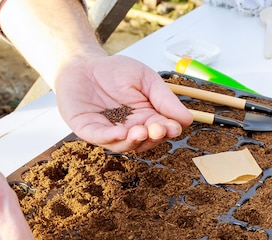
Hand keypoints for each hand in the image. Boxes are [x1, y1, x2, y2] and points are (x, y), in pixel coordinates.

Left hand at [54, 54, 192, 152]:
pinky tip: (121, 132)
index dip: (168, 130)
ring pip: (124, 144)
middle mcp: (129, 129)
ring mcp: (108, 132)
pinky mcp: (88, 129)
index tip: (174, 127)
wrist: (84, 62)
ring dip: (133, 140)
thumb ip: (164, 98)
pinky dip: (111, 137)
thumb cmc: (115, 71)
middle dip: (152, 137)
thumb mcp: (146, 79)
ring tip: (141, 131)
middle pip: (144, 141)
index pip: (161, 129)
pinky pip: (100, 138)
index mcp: (145, 118)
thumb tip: (187, 119)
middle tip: (157, 129)